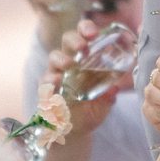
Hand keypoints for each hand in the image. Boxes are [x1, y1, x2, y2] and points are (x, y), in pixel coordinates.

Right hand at [42, 21, 125, 137]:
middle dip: (74, 39)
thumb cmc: (90, 110)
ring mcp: (57, 74)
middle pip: (67, 41)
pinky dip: (49, 80)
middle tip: (83, 46)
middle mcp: (70, 62)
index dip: (86, 29)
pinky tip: (56, 81)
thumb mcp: (105, 103)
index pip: (84, 36)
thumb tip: (114, 89)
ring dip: (61, 59)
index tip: (94, 32)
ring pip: (54, 57)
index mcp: (85, 58)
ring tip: (69, 65)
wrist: (75, 131)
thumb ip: (109, 95)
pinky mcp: (46, 90)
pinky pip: (45, 81)